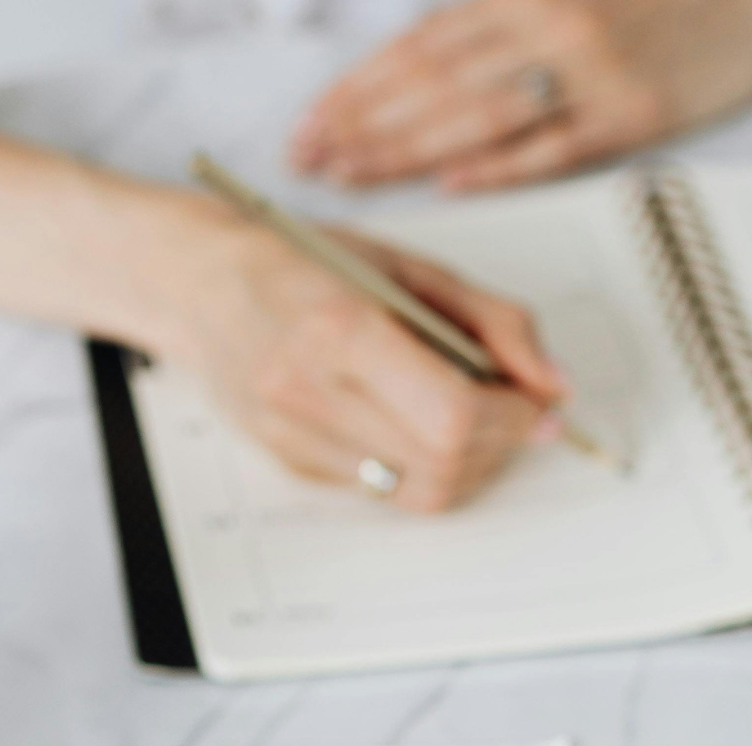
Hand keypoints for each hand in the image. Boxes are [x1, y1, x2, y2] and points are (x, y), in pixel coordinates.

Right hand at [150, 194, 568, 511]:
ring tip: (476, 416)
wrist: (199, 281)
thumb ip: (491, 319)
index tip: (537, 397)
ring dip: (471, 465)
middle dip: (502, 442)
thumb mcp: (408, 264)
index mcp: (341, 328)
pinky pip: (383, 489)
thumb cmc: (302, 257)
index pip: (452, 413)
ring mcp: (294, 437)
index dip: (513, 415)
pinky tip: (423, 422)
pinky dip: (425, 467)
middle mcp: (309, 392)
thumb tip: (552, 384)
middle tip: (518, 406)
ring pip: (418, 493)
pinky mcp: (290, 464)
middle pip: (442, 463)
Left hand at [288, 0, 751, 191]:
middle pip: (435, 81)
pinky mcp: (633, 113)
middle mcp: (548, 26)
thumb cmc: (650, 0)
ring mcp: (591, 72)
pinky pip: (552, 147)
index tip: (310, 119)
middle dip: (362, 122)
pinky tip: (449, 184)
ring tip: (350, 174)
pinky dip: (497, 168)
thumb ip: (496, 31)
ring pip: (479, 115)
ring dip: (407, 150)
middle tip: (307, 157)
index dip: (358, 85)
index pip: (419, 44)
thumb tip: (413, 80)